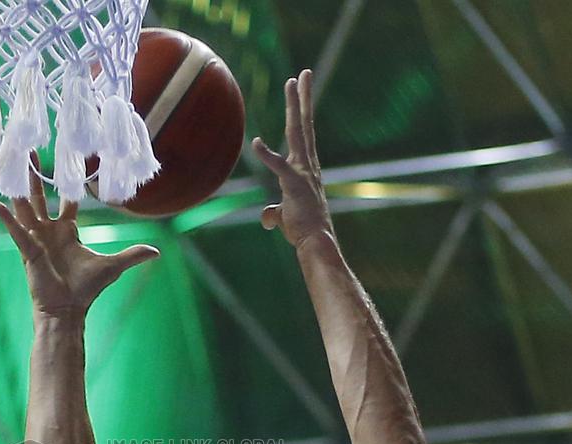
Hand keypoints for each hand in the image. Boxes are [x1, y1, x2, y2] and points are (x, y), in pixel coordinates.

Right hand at [0, 155, 160, 318]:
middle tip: (30, 152)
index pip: (67, 202)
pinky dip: (7, 219)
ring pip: (25, 208)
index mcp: (67, 232)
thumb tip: (156, 252)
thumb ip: (132, 256)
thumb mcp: (113, 267)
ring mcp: (37, 239)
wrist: (68, 309)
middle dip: (36, 176)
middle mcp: (50, 232)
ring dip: (18, 189)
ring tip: (9, 167)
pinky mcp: (28, 250)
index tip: (66, 164)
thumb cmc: (86, 290)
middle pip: (40, 197)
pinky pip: (16, 231)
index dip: (68, 186)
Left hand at [251, 69, 334, 248]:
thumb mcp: (284, 218)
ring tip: (292, 83)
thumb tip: (266, 217)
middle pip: (304, 124)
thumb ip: (273, 213)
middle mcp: (307, 164)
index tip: (299, 88)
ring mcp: (303, 172)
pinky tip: (255, 142)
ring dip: (294, 107)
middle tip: (303, 74)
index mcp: (305, 168)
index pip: (303, 133)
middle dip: (302, 98)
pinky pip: (278, 167)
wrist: (315, 241)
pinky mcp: (294, 185)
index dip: (300, 110)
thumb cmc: (302, 230)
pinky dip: (266, 155)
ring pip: (298, 132)